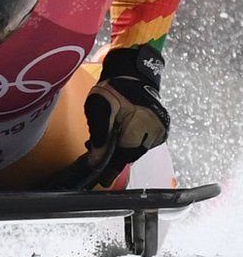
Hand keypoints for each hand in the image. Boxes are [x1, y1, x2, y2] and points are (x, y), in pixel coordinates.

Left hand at [84, 46, 169, 186]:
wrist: (131, 74)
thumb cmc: (112, 90)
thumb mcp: (99, 110)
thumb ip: (99, 136)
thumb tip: (95, 161)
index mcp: (139, 130)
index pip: (123, 158)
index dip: (111, 171)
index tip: (102, 182)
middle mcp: (154, 134)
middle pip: (129, 155)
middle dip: (113, 158)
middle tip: (97, 159)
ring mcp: (159, 131)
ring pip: (136, 148)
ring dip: (120, 149)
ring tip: (103, 144)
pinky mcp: (160, 127)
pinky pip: (142, 141)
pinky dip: (129, 142)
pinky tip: (117, 137)